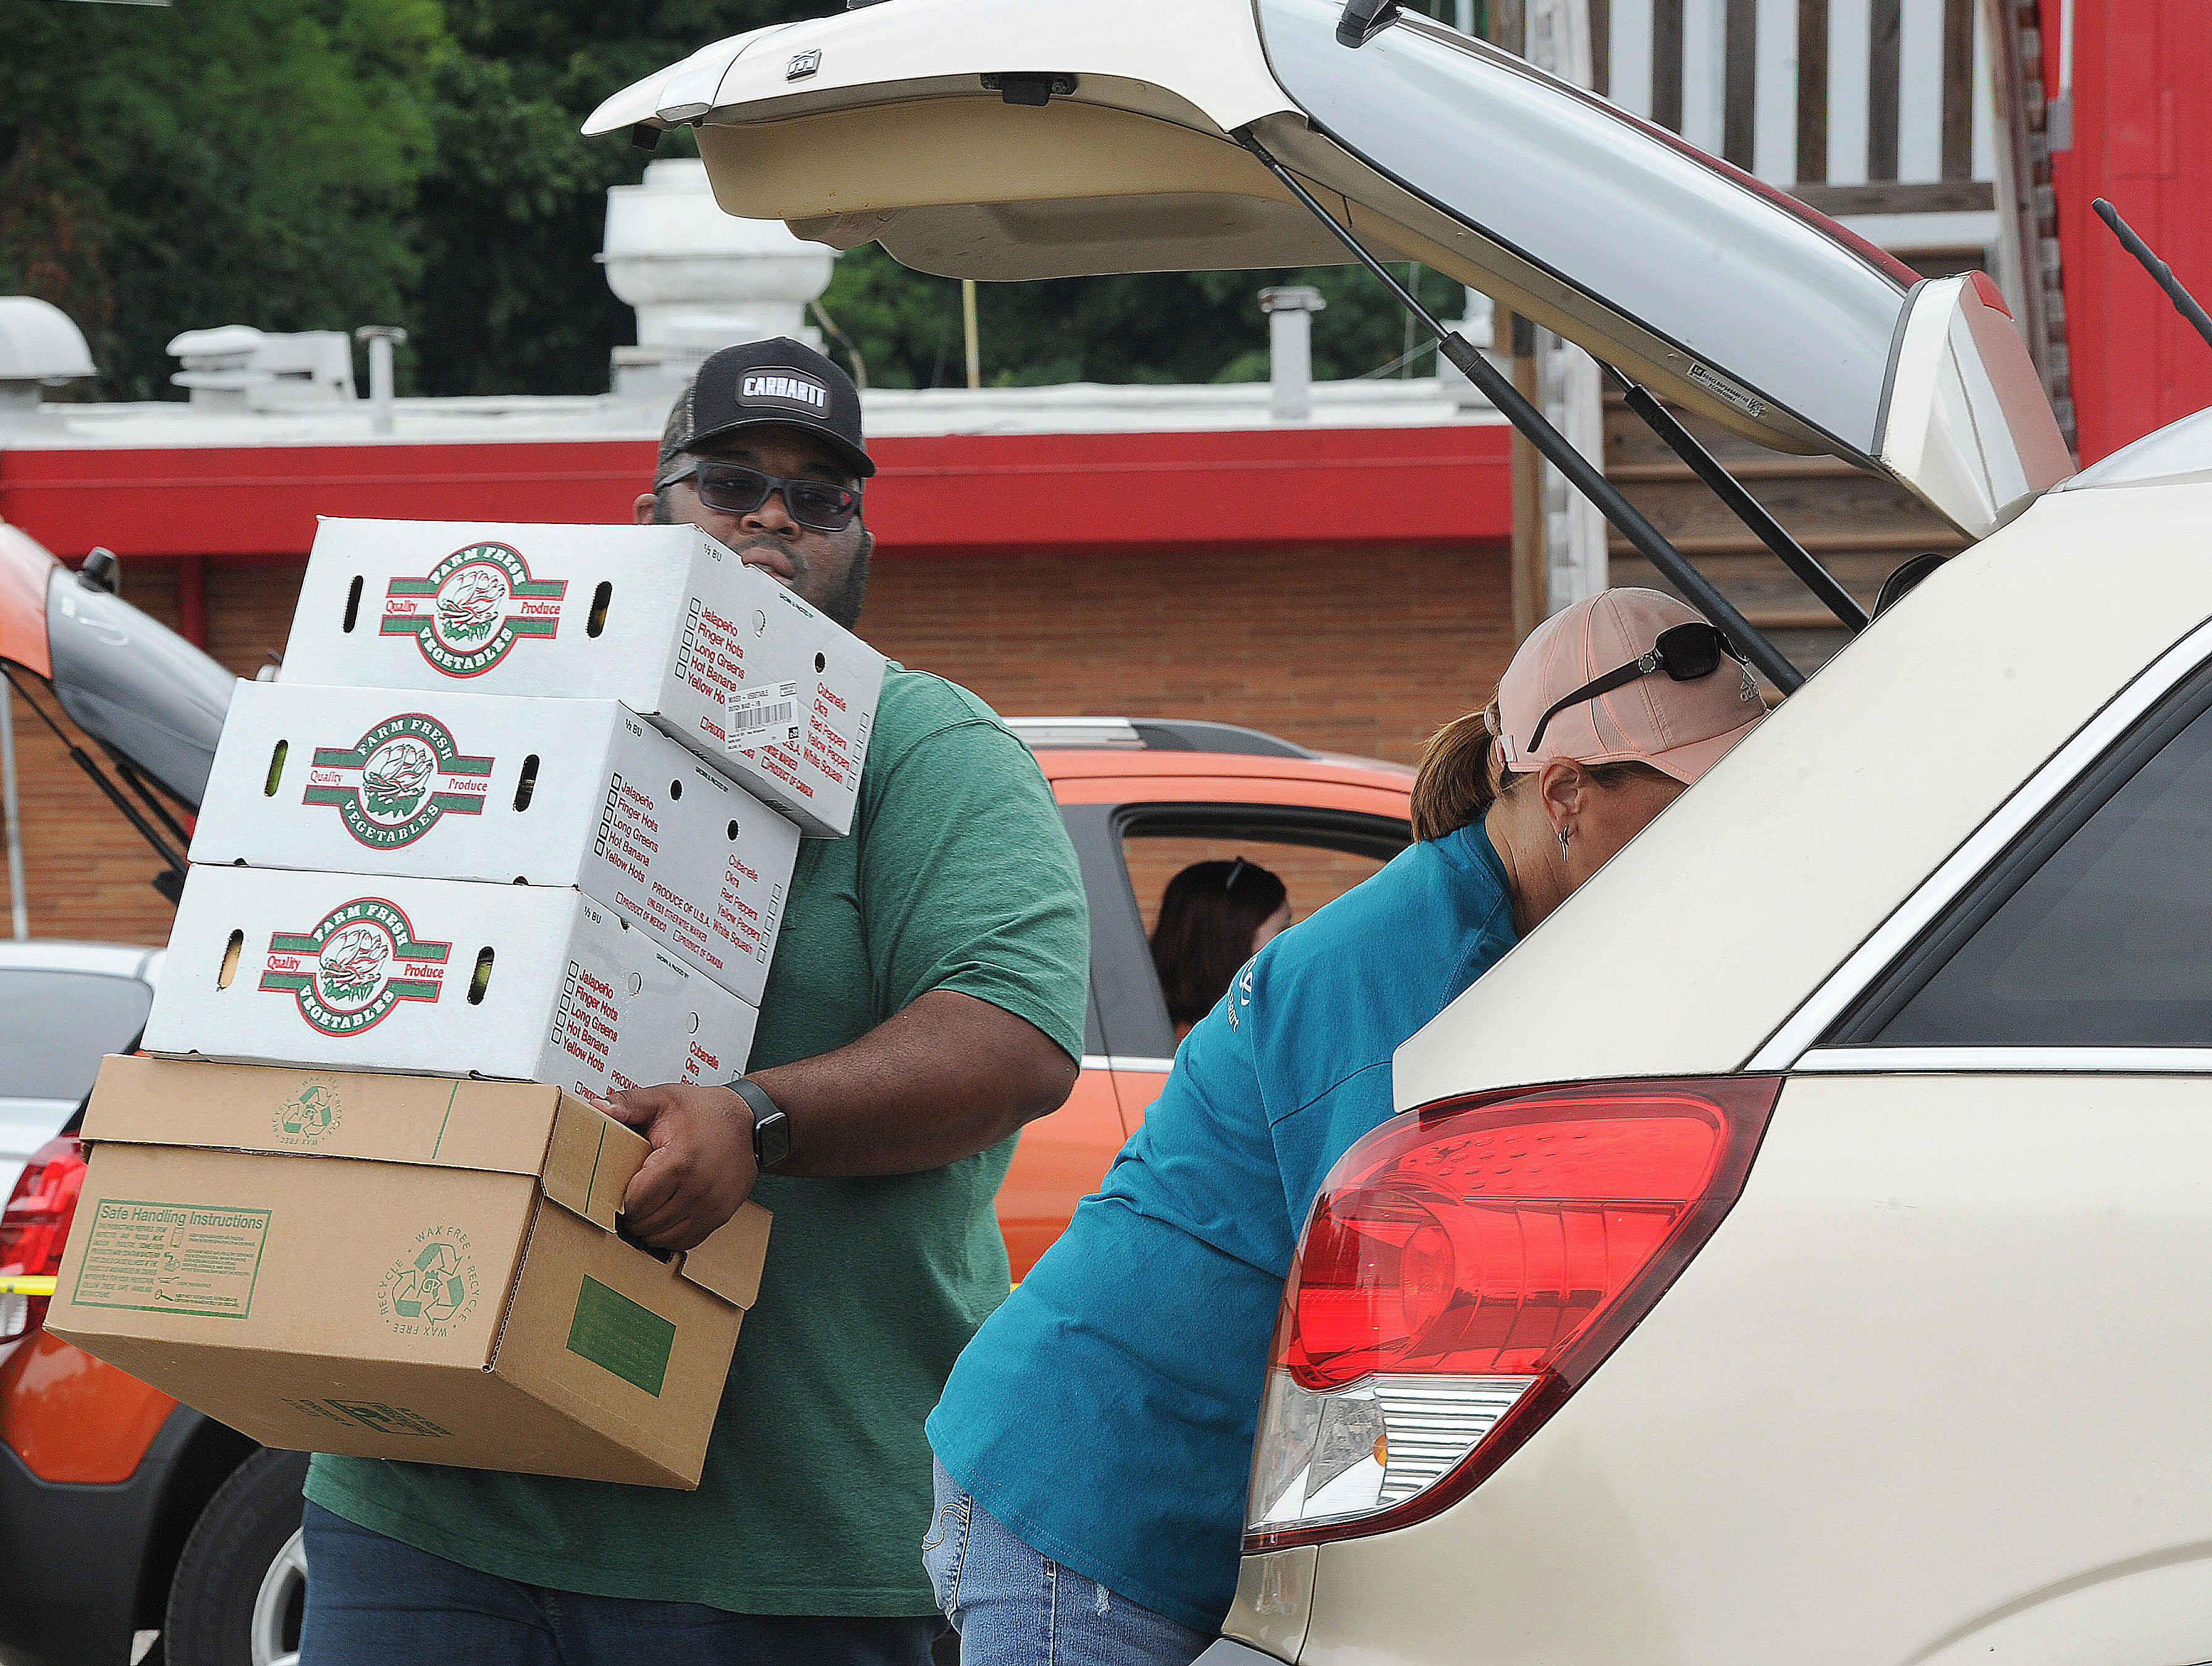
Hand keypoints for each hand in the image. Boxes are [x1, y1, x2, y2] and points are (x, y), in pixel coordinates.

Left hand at [601, 1083, 757, 1250]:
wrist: (752, 1122)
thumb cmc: (706, 1111)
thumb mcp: (665, 1098)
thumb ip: (629, 1104)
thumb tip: (596, 1108)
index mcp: (679, 1161)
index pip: (637, 1201)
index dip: (622, 1199)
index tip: (622, 1189)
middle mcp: (698, 1189)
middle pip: (648, 1223)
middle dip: (634, 1216)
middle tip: (630, 1202)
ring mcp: (712, 1206)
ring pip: (666, 1238)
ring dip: (650, 1229)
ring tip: (646, 1212)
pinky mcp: (721, 1215)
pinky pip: (688, 1242)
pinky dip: (671, 1236)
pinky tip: (666, 1219)